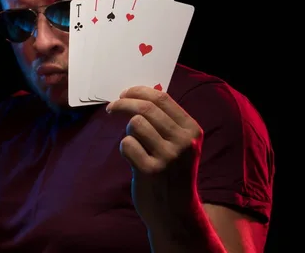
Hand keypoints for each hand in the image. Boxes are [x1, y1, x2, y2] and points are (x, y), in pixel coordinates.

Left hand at [106, 86, 202, 228]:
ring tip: (134, 144)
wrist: (175, 212)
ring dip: (128, 131)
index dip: (139, 92)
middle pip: (146, 109)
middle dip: (124, 104)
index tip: (124, 93)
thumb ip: (166, 119)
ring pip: (135, 124)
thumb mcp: (180, 144)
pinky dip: (125, 148)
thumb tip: (143, 92)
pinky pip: (127, 144)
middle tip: (112, 107)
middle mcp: (183, 142)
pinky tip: (133, 159)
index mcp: (192, 130)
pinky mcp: (151, 171)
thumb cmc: (172, 172)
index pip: (162, 98)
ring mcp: (168, 157)